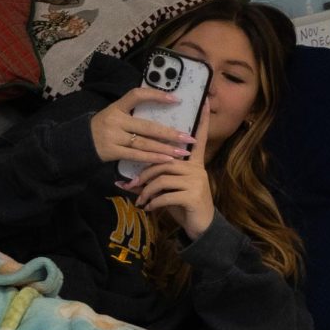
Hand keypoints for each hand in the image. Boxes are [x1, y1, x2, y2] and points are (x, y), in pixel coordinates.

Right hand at [90, 88, 197, 164]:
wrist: (78, 143)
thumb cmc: (102, 127)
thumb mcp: (113, 113)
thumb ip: (132, 112)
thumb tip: (160, 109)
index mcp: (116, 106)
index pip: (137, 95)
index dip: (156, 95)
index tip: (176, 99)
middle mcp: (115, 120)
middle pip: (147, 126)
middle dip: (170, 133)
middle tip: (189, 137)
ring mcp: (113, 137)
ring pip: (145, 143)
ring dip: (166, 148)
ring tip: (183, 152)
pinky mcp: (112, 152)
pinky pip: (136, 155)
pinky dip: (153, 158)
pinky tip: (167, 160)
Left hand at [123, 100, 216, 239]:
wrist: (201, 229)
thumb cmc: (183, 207)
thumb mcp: (168, 192)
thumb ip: (154, 182)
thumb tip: (124, 182)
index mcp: (194, 164)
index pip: (199, 138)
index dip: (202, 121)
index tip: (205, 101)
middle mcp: (197, 169)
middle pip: (165, 161)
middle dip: (145, 173)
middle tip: (131, 185)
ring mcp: (196, 182)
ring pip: (162, 178)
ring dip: (146, 191)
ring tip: (140, 201)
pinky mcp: (193, 196)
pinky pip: (165, 195)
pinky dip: (153, 203)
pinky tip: (148, 209)